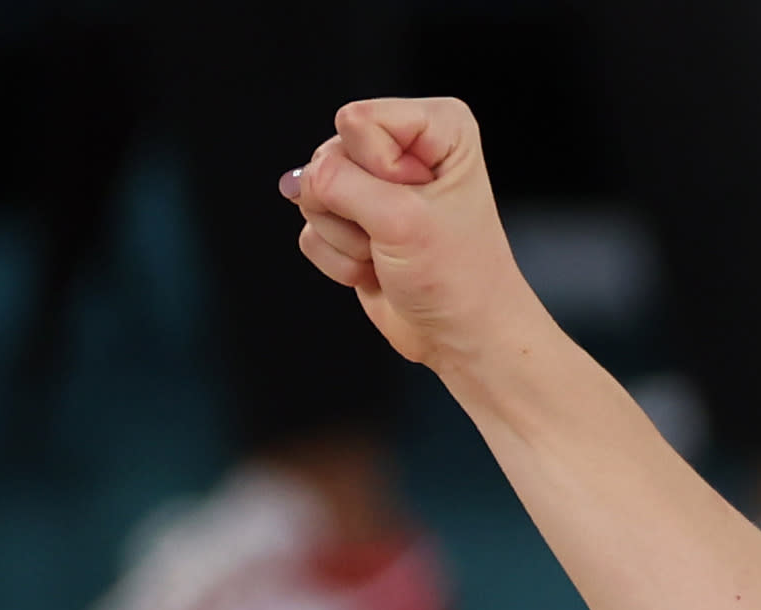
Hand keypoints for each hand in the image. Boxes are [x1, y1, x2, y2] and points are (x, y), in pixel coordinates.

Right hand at [280, 97, 537, 373]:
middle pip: (331, 155)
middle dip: (357, 207)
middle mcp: (406, 147)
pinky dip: (340, 259)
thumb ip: (337, 182)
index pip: (357, 120)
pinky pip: (312, 228)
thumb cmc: (459, 279)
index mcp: (438, 126)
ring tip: (392, 253)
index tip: (420, 203)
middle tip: (401, 235)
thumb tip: (296, 179)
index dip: (379, 169)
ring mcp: (375, 185)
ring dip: (348, 237)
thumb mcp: (400, 218)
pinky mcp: (353, 220)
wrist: (464, 338)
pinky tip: (377, 268)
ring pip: (314, 192)